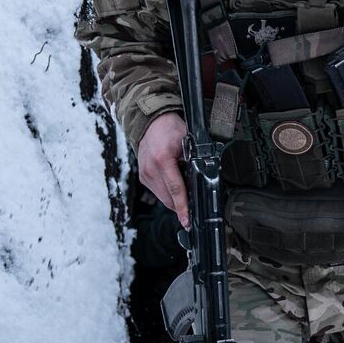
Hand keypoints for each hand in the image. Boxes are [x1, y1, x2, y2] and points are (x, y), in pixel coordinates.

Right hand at [137, 112, 189, 227]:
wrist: (152, 123)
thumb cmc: (170, 129)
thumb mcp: (188, 142)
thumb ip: (193, 161)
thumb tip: (201, 180)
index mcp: (162, 160)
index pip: (175, 189)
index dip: (183, 207)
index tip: (187, 220)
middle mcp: (150, 169)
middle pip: (168, 198)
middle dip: (181, 205)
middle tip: (193, 207)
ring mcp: (144, 174)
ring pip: (163, 198)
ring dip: (174, 199)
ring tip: (185, 190)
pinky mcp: (143, 177)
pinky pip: (157, 192)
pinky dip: (167, 192)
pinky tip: (174, 185)